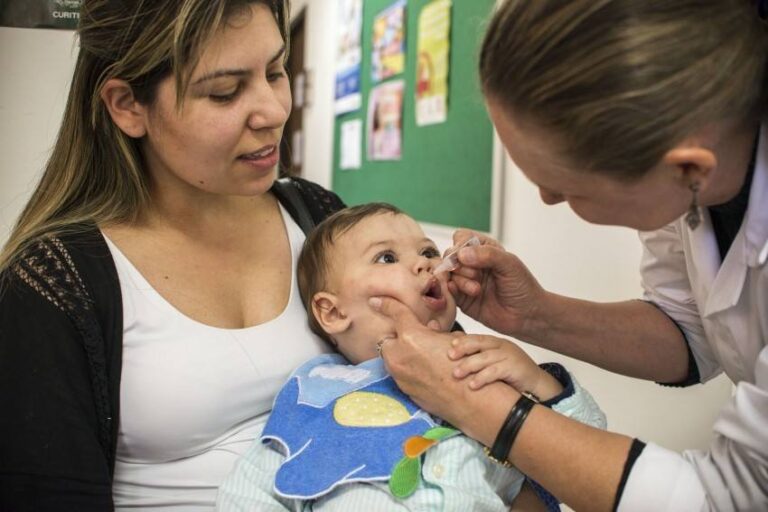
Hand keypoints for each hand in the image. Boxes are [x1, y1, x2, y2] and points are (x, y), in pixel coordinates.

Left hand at [369, 296, 474, 425]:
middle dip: (396, 338)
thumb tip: (429, 327)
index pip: (395, 313)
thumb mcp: (451, 340)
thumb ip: (434, 332)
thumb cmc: (464, 368)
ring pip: (391, 358)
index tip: (376, 301)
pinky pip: (399, 374)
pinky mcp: (403, 389)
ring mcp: (399, 375)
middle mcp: (399, 356)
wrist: (468, 399)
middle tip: (413, 340)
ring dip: (400, 355)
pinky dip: (407, 370)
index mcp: (411, 337)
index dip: (386, 304)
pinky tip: (424, 372)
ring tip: (421, 358)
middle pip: (386, 340)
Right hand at [447, 229, 547, 338]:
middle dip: (459, 265)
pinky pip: (447, 291)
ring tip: (477, 290)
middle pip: (450, 256)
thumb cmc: (523, 288)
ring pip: (447, 274)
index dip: (460, 246)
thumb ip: (488, 255)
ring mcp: (466, 280)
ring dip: (460, 280)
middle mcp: (472, 263)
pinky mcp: (462, 299)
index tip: (465, 256)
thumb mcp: (510, 265)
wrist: (527, 316)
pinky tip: (470, 294)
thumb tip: (462, 254)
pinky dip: (453, 292)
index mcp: (484, 249)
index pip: (462, 238)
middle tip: (476, 275)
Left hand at [448, 335, 562, 400]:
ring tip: (456, 374)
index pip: (475, 338)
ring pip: (485, 358)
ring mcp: (509, 356)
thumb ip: (478, 358)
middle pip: (479, 343)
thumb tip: (453, 357)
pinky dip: (482, 378)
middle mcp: (502, 346)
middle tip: (449, 357)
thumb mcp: (493, 363)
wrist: (537, 386)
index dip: (462, 341)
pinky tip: (472, 385)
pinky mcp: (515, 368)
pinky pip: (495, 372)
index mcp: (495, 343)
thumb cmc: (511, 375)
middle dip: (463, 349)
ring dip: (469, 366)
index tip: (448, 346)